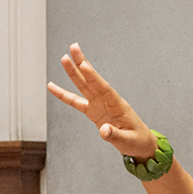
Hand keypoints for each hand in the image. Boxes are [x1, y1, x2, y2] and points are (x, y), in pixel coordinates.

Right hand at [47, 43, 159, 159]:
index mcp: (118, 106)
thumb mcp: (128, 142)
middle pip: (92, 81)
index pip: (104, 88)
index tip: (84, 64)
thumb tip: (103, 131)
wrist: (140, 145)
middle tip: (74, 48)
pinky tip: (52, 87)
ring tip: (64, 58)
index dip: (93, 77)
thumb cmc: (137, 142)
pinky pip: (76, 102)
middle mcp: (108, 102)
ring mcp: (99, 105)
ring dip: (74, 72)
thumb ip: (115, 135)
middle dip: (82, 64)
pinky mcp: (93, 112)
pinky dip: (64, 95)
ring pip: (84, 86)